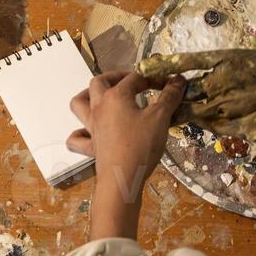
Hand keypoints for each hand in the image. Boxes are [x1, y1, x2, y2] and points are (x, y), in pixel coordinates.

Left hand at [68, 71, 185, 240]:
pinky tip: (89, 132)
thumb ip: (169, 96)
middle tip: (131, 81)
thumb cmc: (142, 144)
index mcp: (116, 96)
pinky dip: (79, 132)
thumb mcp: (160, 118)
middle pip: (99, 82)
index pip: (135, 78)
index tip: (168, 82)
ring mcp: (92, 127)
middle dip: (114, 77)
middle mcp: (99, 107)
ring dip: (87, 96)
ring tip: (102, 97)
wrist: (123, 178)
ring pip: (79, 104)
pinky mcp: (91, 146)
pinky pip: (77, 137)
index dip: (152, 77)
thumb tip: (178, 79)